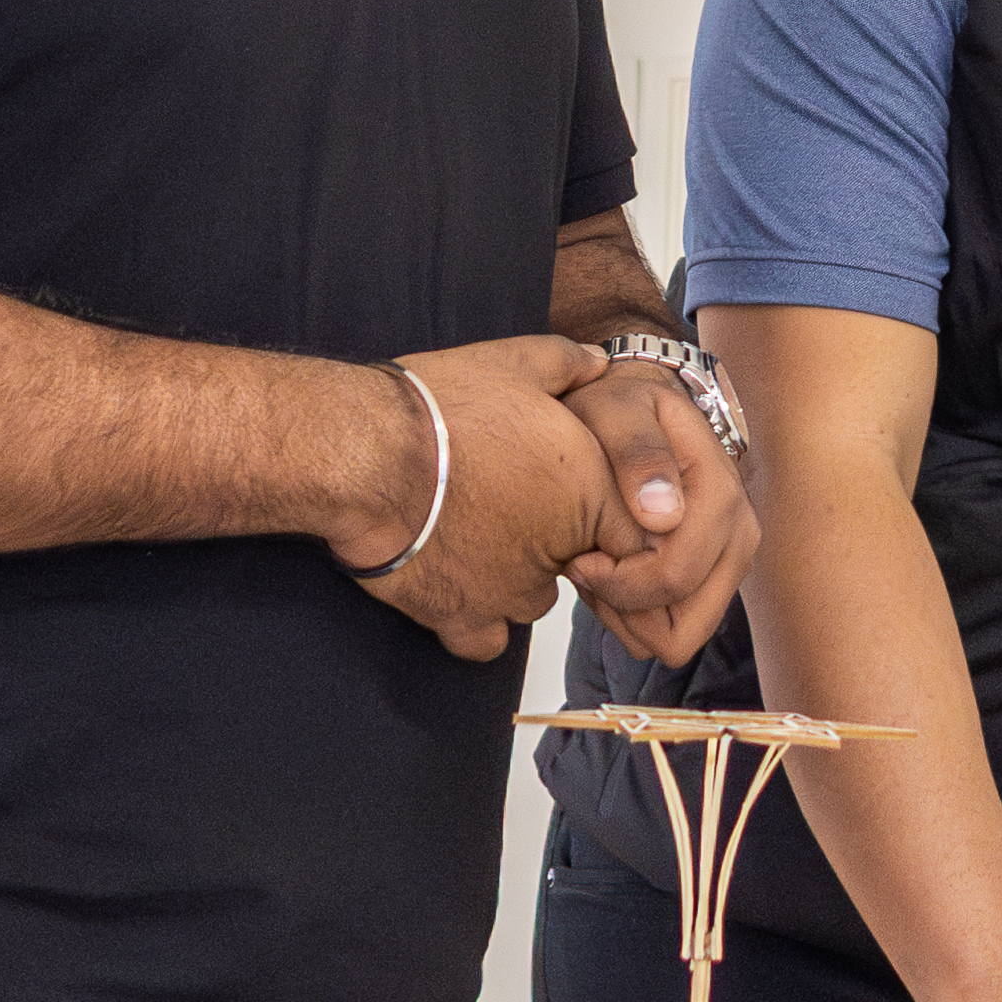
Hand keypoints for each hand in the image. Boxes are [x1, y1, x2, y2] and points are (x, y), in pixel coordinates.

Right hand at [342, 334, 627, 659]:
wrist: (367, 455)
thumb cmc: (441, 407)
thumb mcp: (515, 361)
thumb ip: (570, 363)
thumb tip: (598, 363)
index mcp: (588, 495)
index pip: (634, 532)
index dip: (603, 512)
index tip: (568, 492)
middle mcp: (558, 553)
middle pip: (580, 565)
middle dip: (554, 538)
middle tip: (510, 499)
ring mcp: (508, 592)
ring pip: (533, 599)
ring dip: (516, 576)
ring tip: (477, 534)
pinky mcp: (460, 615)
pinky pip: (485, 640)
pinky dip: (475, 621)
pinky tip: (456, 584)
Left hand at [550, 354, 753, 670]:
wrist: (639, 409)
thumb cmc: (620, 410)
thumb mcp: (617, 411)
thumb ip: (637, 453)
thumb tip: (664, 517)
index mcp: (721, 494)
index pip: (673, 577)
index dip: (616, 581)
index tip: (581, 553)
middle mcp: (740, 535)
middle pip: (681, 628)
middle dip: (622, 606)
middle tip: (587, 561)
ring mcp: (731, 562)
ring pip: (677, 639)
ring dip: (627, 614)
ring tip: (599, 562)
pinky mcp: (714, 580)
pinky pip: (671, 633)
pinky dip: (634, 615)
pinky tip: (612, 568)